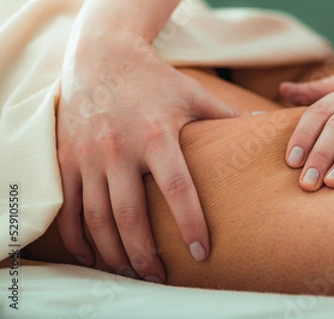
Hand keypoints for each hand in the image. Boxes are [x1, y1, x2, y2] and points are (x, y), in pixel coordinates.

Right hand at [56, 29, 238, 282]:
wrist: (102, 56)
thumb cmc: (156, 79)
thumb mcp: (194, 94)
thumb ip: (227, 115)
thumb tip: (263, 125)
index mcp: (158, 134)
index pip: (177, 189)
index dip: (190, 224)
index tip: (201, 253)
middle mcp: (120, 148)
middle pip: (130, 215)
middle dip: (144, 254)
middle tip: (160, 278)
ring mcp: (89, 155)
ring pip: (97, 218)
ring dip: (113, 253)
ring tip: (131, 272)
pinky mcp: (68, 157)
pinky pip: (69, 206)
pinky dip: (78, 237)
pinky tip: (93, 255)